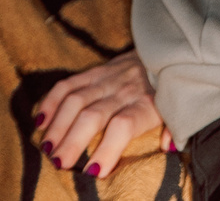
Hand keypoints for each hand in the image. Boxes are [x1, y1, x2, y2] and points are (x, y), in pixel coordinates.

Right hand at [33, 51, 165, 177]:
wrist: (169, 49)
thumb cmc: (171, 89)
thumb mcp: (179, 109)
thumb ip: (175, 128)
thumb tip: (169, 148)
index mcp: (146, 104)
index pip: (124, 125)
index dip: (108, 148)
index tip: (94, 172)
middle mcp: (124, 90)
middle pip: (94, 115)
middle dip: (74, 141)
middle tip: (59, 164)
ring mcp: (108, 78)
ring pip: (76, 99)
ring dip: (58, 125)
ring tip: (46, 149)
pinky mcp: (95, 70)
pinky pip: (68, 84)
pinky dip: (51, 102)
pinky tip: (40, 122)